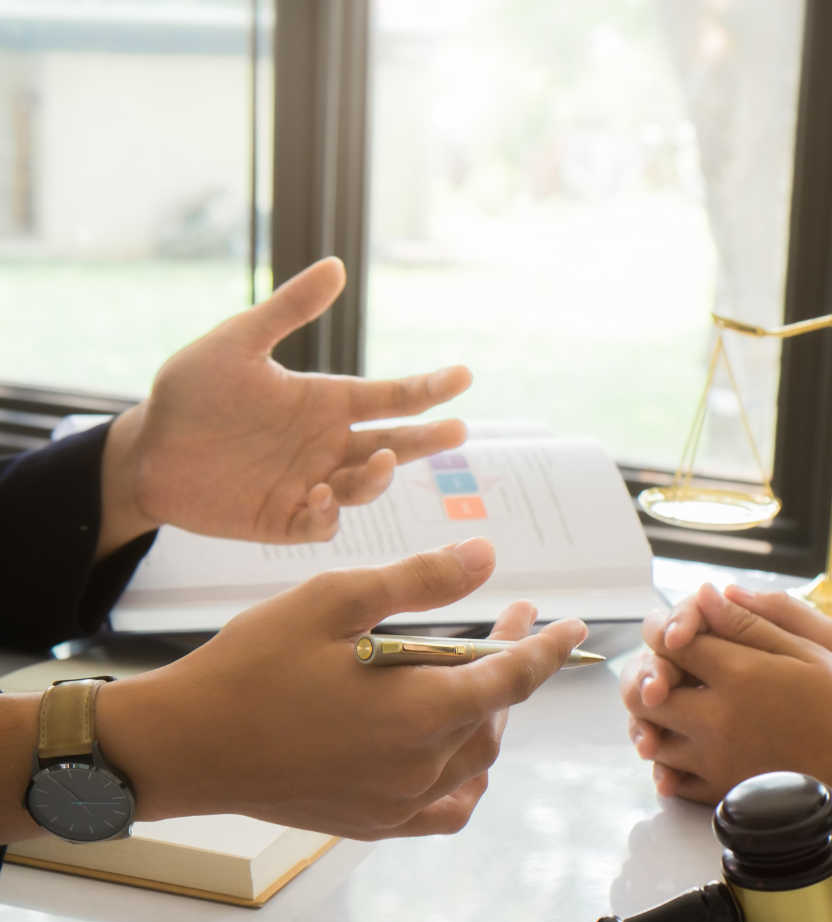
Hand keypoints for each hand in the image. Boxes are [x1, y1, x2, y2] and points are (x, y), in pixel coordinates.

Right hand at [94, 537, 587, 839]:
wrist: (185, 744)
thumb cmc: (253, 665)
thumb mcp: (336, 601)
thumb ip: (419, 581)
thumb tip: (485, 556)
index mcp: (419, 712)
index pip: (512, 680)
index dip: (547, 650)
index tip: (573, 626)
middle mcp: (420, 767)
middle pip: (494, 715)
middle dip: (509, 666)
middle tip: (505, 624)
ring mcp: (397, 803)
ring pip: (476, 761)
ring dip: (490, 716)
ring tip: (481, 678)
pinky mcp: (372, 824)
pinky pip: (446, 808)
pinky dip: (465, 778)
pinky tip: (458, 754)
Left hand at [98, 257, 471, 557]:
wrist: (146, 449)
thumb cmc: (191, 392)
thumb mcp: (237, 342)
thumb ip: (288, 310)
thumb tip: (337, 266)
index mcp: (326, 402)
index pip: (390, 397)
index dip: (428, 388)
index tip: (463, 376)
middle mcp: (328, 444)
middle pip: (392, 444)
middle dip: (425, 440)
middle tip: (457, 431)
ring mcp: (311, 483)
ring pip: (364, 486)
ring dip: (378, 476)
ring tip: (380, 460)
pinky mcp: (285, 518)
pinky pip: (321, 523)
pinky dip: (329, 514)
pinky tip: (321, 495)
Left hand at [622, 583, 831, 855]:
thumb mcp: (806, 649)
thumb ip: (748, 622)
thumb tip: (703, 595)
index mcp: (737, 675)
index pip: (669, 642)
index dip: (663, 629)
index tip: (674, 629)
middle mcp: (716, 719)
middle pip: (646, 692)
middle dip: (648, 675)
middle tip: (665, 668)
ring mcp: (715, 760)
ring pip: (652, 736)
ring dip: (654, 718)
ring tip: (674, 705)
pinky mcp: (722, 791)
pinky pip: (672, 777)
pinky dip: (668, 759)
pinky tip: (684, 743)